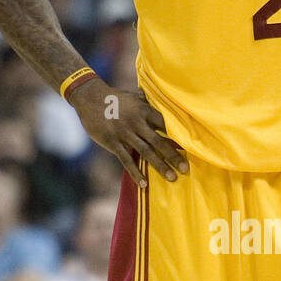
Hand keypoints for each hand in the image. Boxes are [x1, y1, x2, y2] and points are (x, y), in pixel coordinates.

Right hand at [68, 79, 187, 188]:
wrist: (89, 97)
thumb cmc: (114, 97)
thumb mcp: (133, 97)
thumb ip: (148, 102)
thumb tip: (164, 99)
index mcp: (144, 110)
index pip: (165, 124)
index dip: (178, 136)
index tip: (191, 146)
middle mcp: (137, 123)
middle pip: (159, 141)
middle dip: (173, 155)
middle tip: (185, 168)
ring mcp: (125, 133)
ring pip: (146, 152)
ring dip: (160, 166)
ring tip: (172, 177)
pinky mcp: (113, 142)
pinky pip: (126, 160)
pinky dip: (135, 172)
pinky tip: (144, 183)